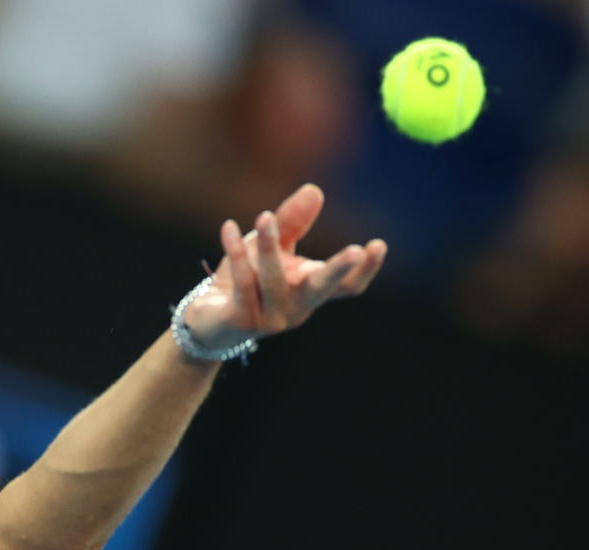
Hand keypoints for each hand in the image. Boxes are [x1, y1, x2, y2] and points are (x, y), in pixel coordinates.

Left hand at [183, 184, 386, 349]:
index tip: (378, 245)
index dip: (365, 269)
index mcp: (310, 291)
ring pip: (273, 280)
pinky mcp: (241, 321)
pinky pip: (242, 283)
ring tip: (264, 216)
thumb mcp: (273, 247)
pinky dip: (236, 252)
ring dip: (270, 246)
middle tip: (355, 251)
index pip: (346, 286)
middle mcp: (296, 308)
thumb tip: (315, 190)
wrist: (209, 320)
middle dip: (339, 270)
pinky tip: (228, 228)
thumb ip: (292, 221)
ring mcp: (270, 319)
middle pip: (323, 290)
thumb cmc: (249, 279)